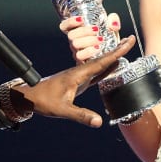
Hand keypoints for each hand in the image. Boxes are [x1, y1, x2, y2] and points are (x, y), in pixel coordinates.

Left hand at [18, 35, 136, 126]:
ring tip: (125, 49)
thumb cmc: (43, 101)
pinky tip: (112, 67)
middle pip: (102, 59)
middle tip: (131, 39)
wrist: (29, 96)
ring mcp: (78, 76)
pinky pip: (95, 73)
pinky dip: (106, 69)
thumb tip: (98, 122)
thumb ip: (80, 115)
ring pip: (99, 64)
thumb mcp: (62, 110)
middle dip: (117, 49)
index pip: (101, 62)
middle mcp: (79, 72)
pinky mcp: (77, 82)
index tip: (128, 42)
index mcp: (78, 74)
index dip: (116, 53)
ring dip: (112, 57)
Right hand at [57, 12, 121, 63]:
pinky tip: (98, 48)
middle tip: (96, 30)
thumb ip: (113, 21)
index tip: (81, 19)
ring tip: (100, 39)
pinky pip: (80, 57)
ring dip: (87, 40)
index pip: (65, 26)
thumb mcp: (111, 29)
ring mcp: (78, 52)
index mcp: (79, 32)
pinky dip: (88, 51)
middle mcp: (75, 42)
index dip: (70, 22)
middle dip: (84, 31)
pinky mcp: (82, 61)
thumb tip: (113, 23)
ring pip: (75, 45)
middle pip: (71, 35)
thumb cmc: (108, 41)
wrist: (112, 57)